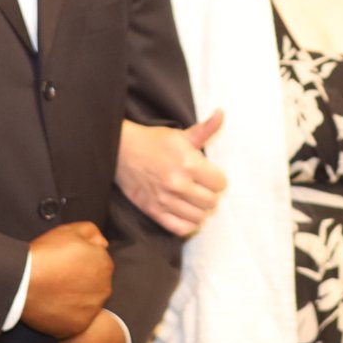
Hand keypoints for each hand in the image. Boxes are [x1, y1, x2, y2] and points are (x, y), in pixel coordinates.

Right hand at [21, 221, 112, 338]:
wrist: (22, 280)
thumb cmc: (45, 254)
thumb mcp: (69, 230)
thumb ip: (92, 232)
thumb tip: (103, 244)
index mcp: (104, 264)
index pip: (98, 263)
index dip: (80, 262)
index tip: (64, 263)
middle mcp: (104, 289)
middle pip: (94, 285)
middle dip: (81, 281)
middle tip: (58, 278)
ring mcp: (92, 309)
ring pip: (86, 304)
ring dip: (75, 299)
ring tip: (53, 292)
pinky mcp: (78, 326)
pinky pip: (75, 320)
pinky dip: (66, 316)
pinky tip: (52, 306)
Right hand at [116, 113, 227, 237]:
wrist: (121, 151)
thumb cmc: (154, 142)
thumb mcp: (181, 134)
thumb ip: (205, 129)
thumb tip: (221, 113)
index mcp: (188, 164)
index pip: (220, 184)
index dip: (217, 179)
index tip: (209, 175)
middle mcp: (178, 184)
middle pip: (212, 202)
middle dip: (209, 194)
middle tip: (201, 187)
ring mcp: (165, 200)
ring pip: (199, 217)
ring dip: (199, 209)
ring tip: (192, 198)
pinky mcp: (153, 211)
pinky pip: (181, 229)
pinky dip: (188, 224)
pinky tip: (185, 212)